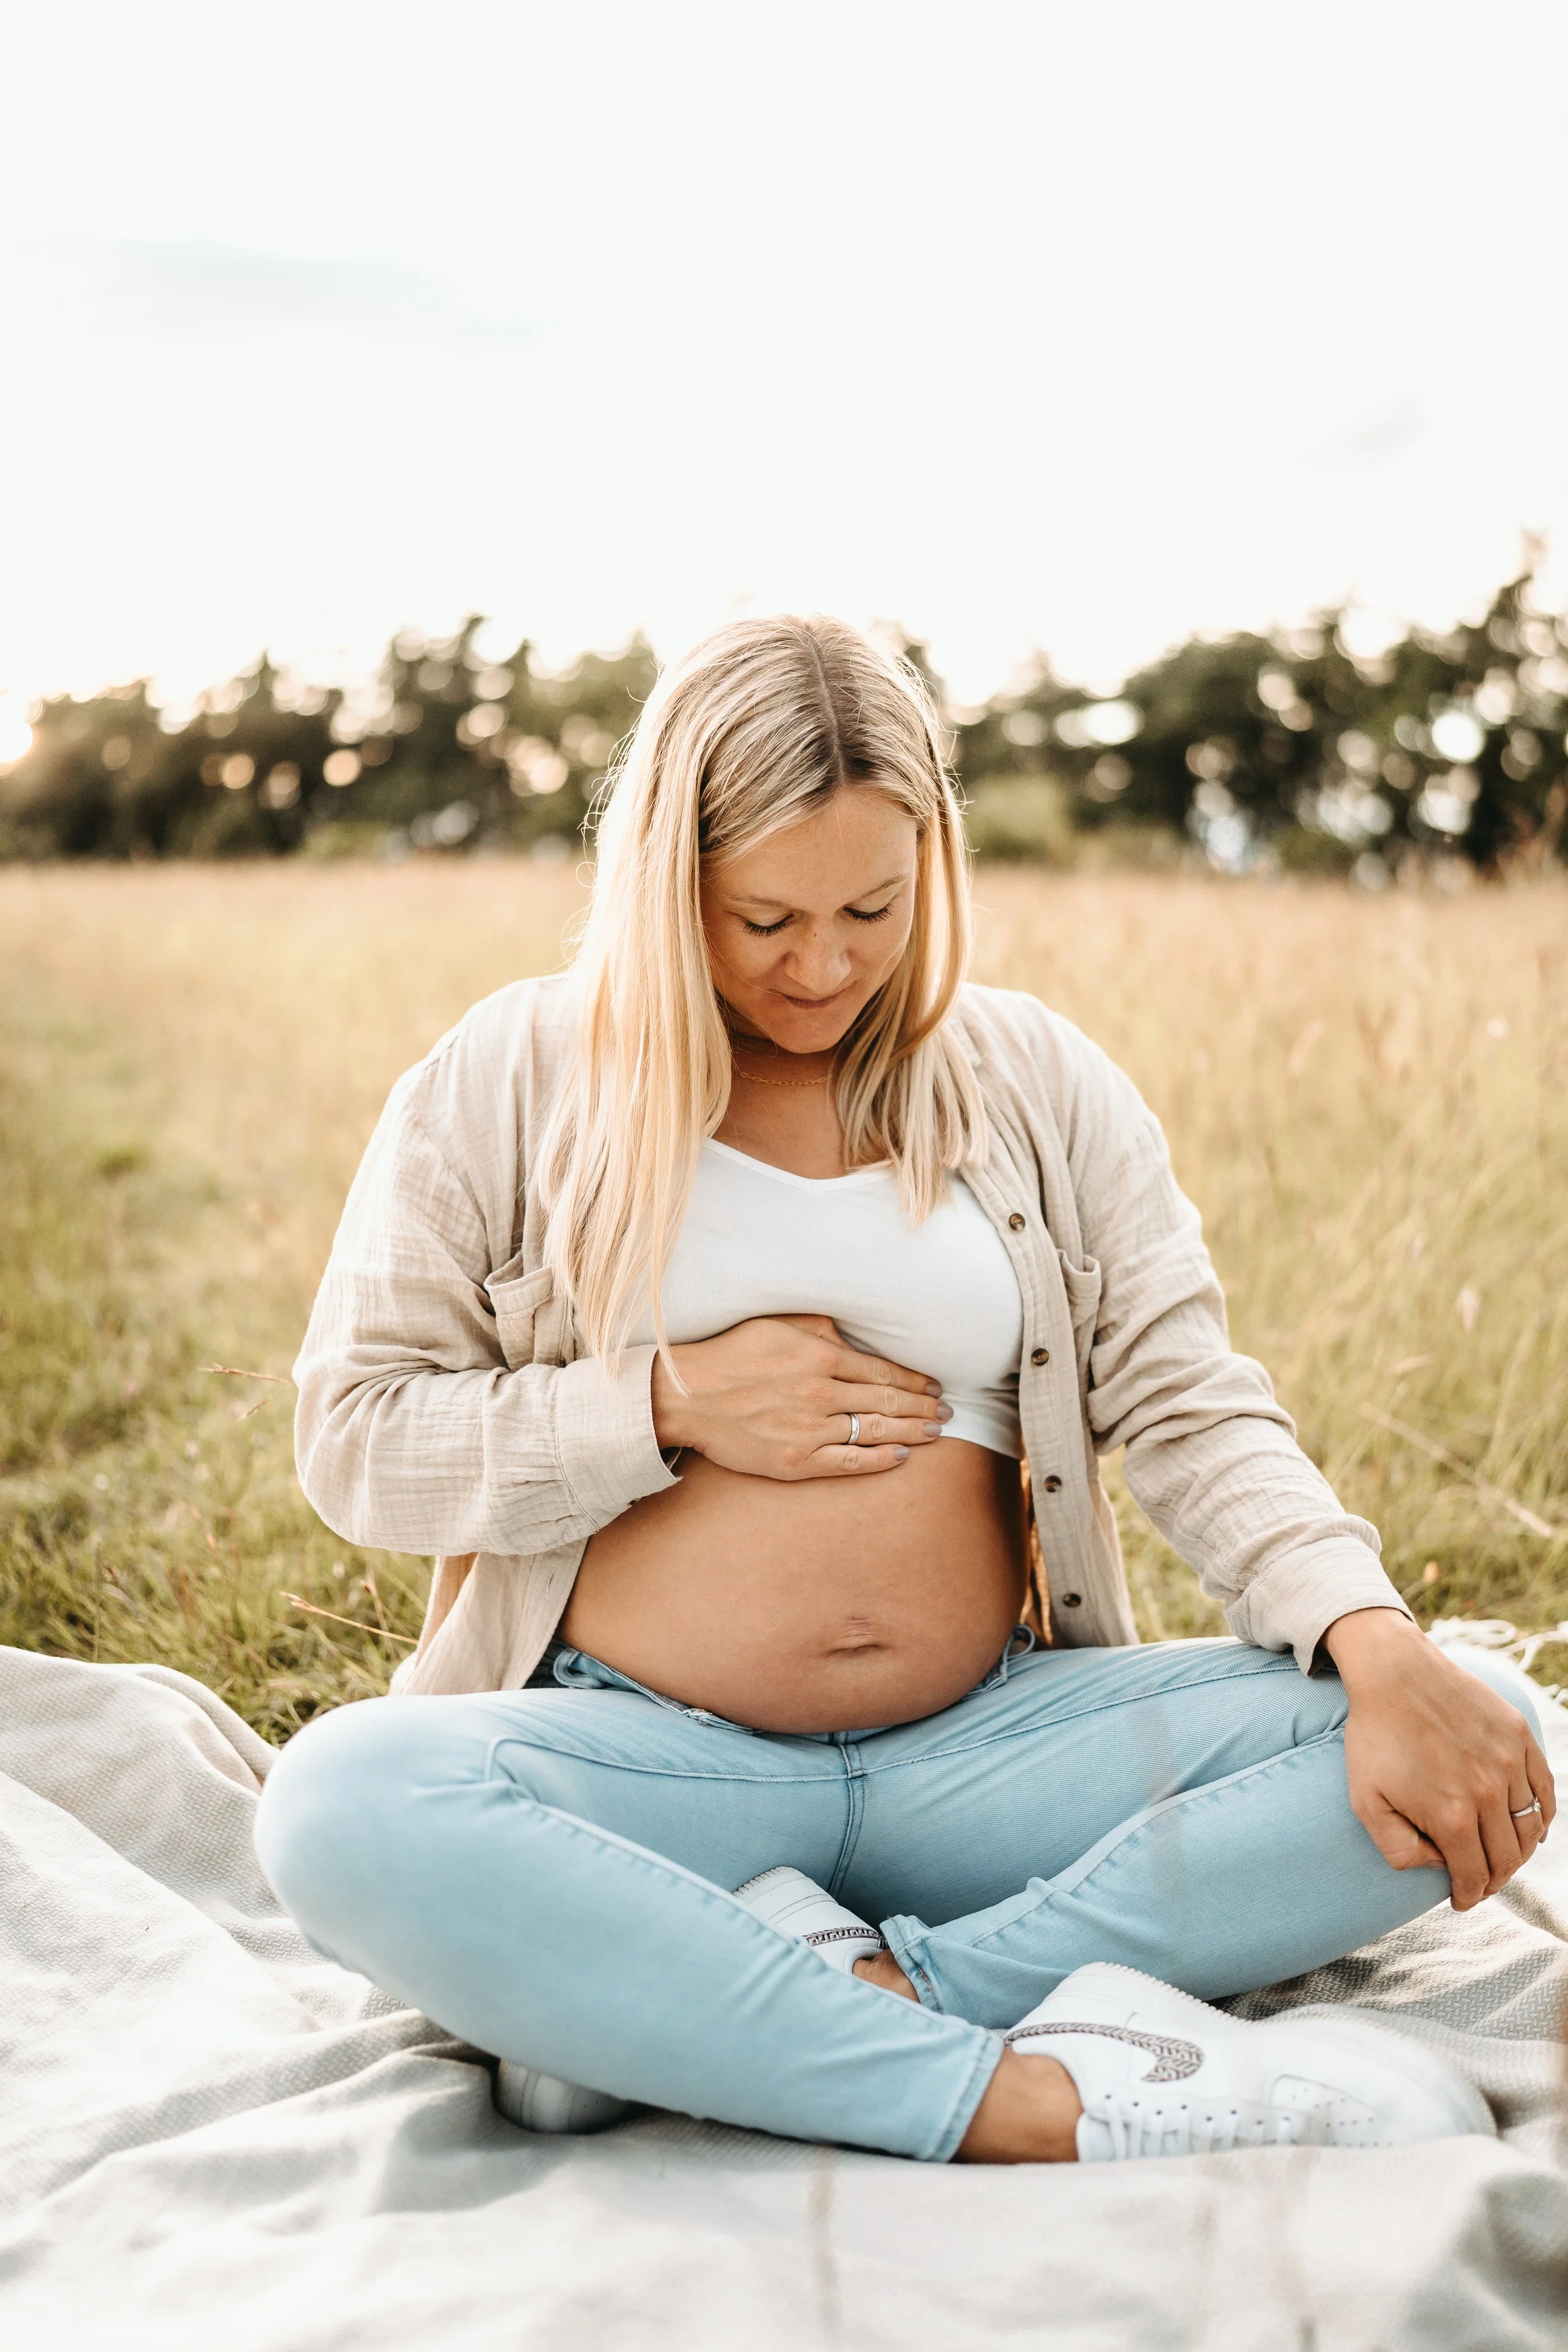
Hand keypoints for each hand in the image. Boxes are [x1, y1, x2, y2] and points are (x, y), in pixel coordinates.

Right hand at [649, 1313, 949, 1480]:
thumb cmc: (732, 1355)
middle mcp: (822, 1395)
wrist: (688, 1396)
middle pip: (887, 1403)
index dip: (914, 1381)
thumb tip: (854, 1335)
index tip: (934, 1386)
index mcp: (821, 1358)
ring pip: (874, 1432)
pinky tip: (900, 1456)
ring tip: (936, 1433)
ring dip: (911, 1432)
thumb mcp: (779, 1324)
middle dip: (923, 1408)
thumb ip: (822, 1328)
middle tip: (948, 1413)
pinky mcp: (796, 1461)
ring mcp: (810, 1431)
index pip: (883, 1372)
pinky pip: (848, 1462)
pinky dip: (879, 1460)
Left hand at [1324, 1608, 1555, 1908]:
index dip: (1468, 1895)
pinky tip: (1529, 1826)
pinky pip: (1545, 1790)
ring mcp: (1509, 1764)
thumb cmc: (1375, 1736)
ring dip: (1519, 1852)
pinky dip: (1542, 1816)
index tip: (1461, 1900)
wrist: (1394, 1672)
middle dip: (1494, 1880)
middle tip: (1479, 1883)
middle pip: (1507, 1858)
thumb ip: (1397, 1849)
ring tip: (1500, 1857)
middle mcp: (1489, 1794)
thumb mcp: (1366, 1801)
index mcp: (1452, 1817)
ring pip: (1531, 1829)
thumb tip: (1435, 1865)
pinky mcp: (1520, 1737)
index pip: (1475, 1876)